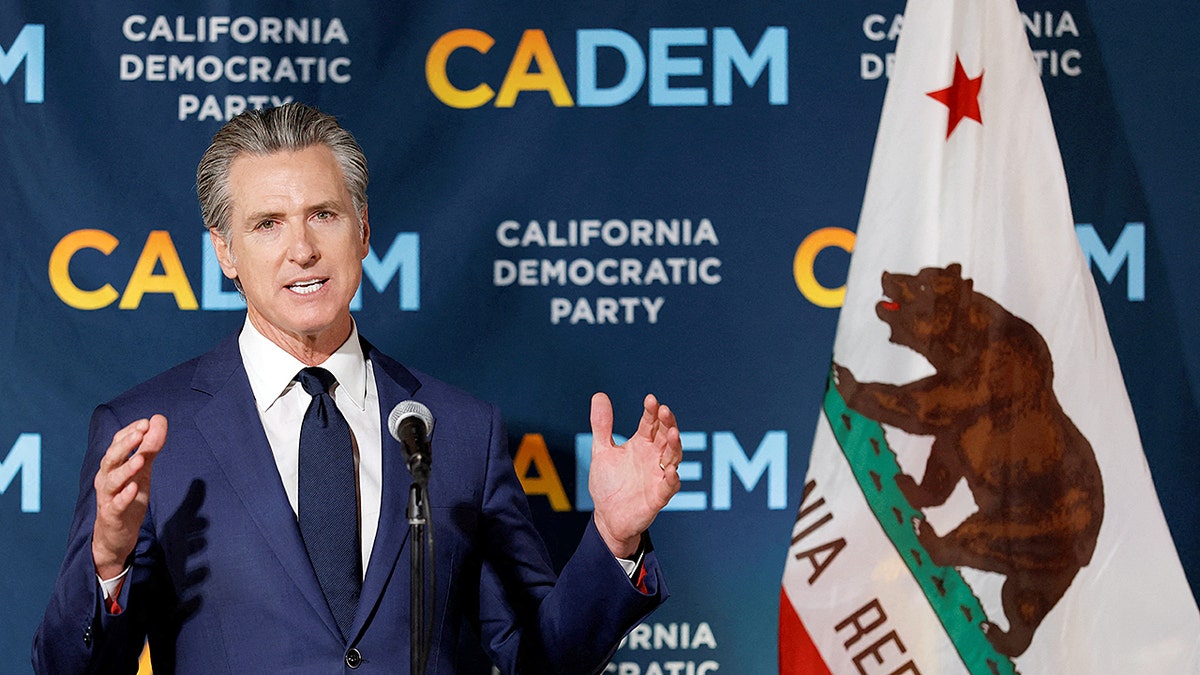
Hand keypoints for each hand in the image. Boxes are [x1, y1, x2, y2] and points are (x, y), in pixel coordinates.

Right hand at [92, 415, 166, 578]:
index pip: (116, 443)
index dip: (130, 432)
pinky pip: (115, 504)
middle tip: (141, 432)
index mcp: (113, 466)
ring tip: (140, 459)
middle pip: (110, 458)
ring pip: (111, 481)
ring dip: (126, 469)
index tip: (146, 423)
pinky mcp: (112, 515)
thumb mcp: (143, 470)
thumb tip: (159, 419)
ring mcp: (107, 497)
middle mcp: (106, 478)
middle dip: (125, 444)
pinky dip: (123, 496)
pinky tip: (134, 488)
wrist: (116, 534)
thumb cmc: (128, 496)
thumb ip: (150, 447)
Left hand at [588, 393, 681, 557]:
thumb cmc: (609, 484)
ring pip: (673, 457)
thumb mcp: (602, 451)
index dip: (651, 412)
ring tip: (673, 432)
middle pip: (666, 436)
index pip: (650, 423)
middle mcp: (653, 458)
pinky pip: (669, 486)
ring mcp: (658, 476)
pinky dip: (672, 478)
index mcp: (641, 445)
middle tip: (664, 410)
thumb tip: (599, 395)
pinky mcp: (658, 497)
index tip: (650, 399)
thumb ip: (602, 425)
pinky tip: (671, 469)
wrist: (607, 518)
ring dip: (674, 445)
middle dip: (667, 423)